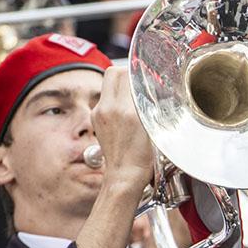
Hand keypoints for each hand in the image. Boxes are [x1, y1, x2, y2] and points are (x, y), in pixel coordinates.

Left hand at [91, 67, 153, 190]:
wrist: (125, 176)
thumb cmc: (142, 158)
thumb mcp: (150, 127)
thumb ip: (144, 103)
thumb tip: (144, 85)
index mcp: (123, 110)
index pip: (124, 73)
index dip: (136, 72)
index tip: (146, 77)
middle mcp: (107, 109)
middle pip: (112, 74)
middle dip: (126, 74)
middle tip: (139, 82)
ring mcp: (99, 114)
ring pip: (108, 85)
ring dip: (121, 87)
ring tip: (134, 97)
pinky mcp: (97, 120)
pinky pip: (105, 99)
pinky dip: (116, 99)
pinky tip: (126, 111)